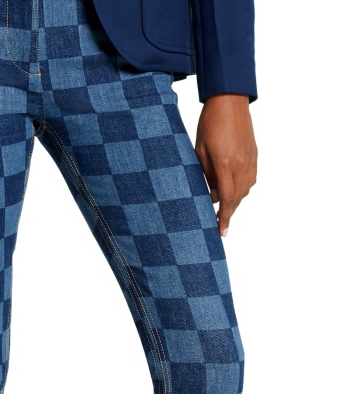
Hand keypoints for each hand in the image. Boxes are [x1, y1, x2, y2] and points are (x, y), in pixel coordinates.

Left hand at [195, 93, 256, 236]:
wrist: (229, 101)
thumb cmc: (209, 124)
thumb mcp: (199, 152)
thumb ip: (205, 175)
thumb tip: (211, 195)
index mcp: (225, 164)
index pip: (226, 199)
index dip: (224, 217)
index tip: (221, 231)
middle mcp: (241, 164)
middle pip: (238, 198)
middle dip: (229, 213)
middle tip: (221, 225)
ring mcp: (250, 160)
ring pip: (246, 190)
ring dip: (236, 201)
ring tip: (224, 209)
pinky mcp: (255, 154)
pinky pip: (251, 179)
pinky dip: (242, 189)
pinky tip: (233, 191)